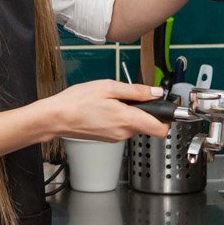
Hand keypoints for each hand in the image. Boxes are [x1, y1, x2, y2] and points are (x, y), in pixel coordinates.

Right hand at [42, 80, 169, 140]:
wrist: (56, 117)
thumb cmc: (77, 101)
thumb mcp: (109, 86)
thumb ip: (136, 91)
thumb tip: (156, 92)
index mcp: (127, 119)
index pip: (160, 130)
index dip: (167, 118)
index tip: (164, 106)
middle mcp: (124, 133)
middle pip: (148, 125)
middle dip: (146, 110)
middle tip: (133, 95)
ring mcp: (115, 137)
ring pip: (135, 126)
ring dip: (131, 113)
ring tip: (114, 99)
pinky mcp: (108, 138)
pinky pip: (122, 128)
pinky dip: (120, 117)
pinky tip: (106, 107)